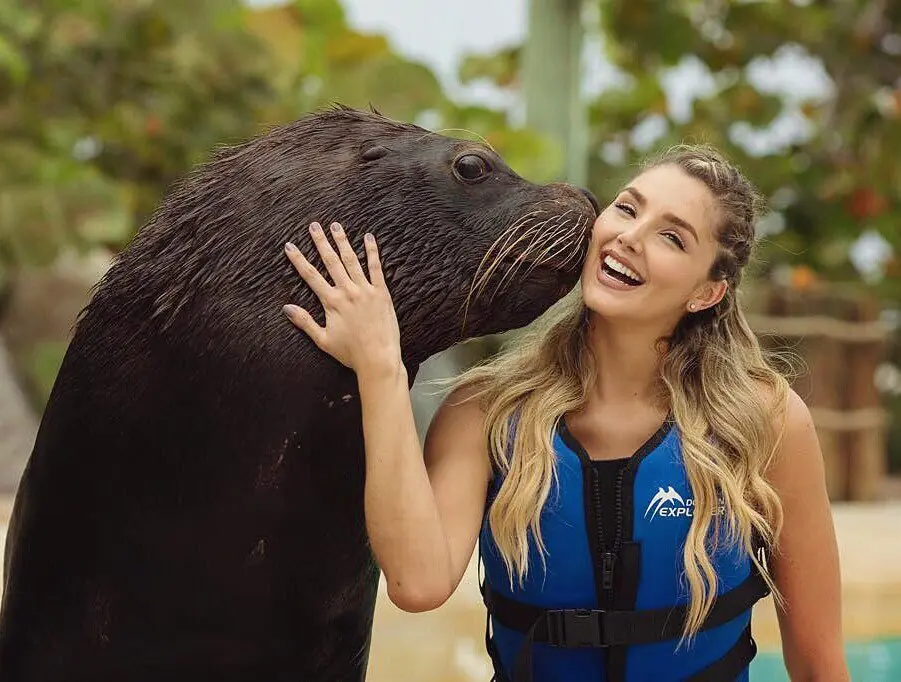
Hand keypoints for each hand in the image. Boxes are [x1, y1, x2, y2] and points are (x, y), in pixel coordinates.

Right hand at [282, 222, 401, 375]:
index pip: (311, 276)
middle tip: (313, 226)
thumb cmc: (350, 353)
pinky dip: (372, 252)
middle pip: (331, 262)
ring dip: (342, 242)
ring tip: (336, 226)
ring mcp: (365, 290)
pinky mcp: (382, 293)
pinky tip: (368, 238)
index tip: (289, 246)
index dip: (298, 260)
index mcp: (331, 302)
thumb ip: (304, 322)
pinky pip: (376, 268)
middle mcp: (347, 292)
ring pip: (351, 260)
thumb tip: (286, 308)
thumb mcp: (323, 340)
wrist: (378, 358)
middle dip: (321, 242)